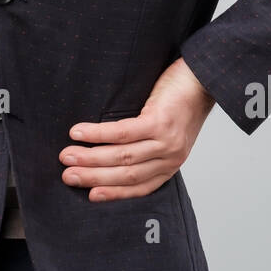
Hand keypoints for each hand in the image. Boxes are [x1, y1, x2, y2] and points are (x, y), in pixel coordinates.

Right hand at [60, 57, 215, 201]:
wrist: (203, 76)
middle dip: (93, 176)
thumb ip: (147, 147)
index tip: (90, 194)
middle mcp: (170, 157)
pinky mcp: (160, 121)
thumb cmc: (180, 101)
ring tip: (67, 155)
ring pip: (122, 155)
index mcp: (170, 163)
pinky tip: (79, 132)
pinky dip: (97, 134)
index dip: (113, 193)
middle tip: (67, 175)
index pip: (140, 187)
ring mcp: (166, 140)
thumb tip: (106, 153)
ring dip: (90, 157)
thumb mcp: (167, 132)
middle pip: (126, 174)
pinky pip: (122, 132)